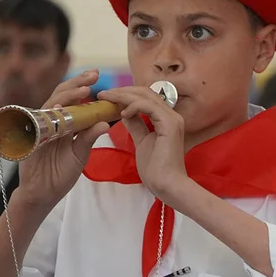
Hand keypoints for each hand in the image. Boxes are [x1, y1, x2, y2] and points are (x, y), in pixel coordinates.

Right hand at [13, 69, 109, 208]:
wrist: (43, 193)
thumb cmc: (61, 173)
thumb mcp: (79, 154)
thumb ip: (89, 138)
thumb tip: (105, 123)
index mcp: (64, 124)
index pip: (73, 100)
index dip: (82, 86)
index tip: (97, 76)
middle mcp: (50, 122)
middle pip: (61, 96)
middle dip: (76, 84)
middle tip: (93, 76)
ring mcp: (39, 128)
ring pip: (51, 106)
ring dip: (67, 97)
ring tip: (83, 91)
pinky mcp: (30, 139)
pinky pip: (38, 123)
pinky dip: (48, 115)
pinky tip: (59, 109)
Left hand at [98, 86, 188, 203]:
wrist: (167, 185)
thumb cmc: (156, 169)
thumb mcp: (142, 142)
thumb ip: (136, 126)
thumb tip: (125, 115)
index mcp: (166, 119)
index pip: (145, 98)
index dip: (126, 95)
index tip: (107, 98)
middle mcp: (171, 115)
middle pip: (145, 92)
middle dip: (122, 91)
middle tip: (103, 94)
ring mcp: (172, 119)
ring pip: (145, 96)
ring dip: (123, 95)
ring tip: (106, 98)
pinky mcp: (169, 125)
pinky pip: (148, 107)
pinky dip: (133, 106)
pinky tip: (121, 113)